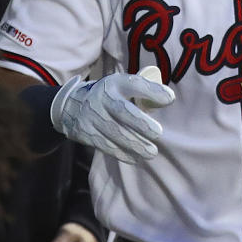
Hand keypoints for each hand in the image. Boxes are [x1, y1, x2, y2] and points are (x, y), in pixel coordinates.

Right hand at [50, 66, 173, 162]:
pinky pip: (105, 145)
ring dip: (135, 144)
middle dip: (141, 123)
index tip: (170, 98)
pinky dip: (122, 153)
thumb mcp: (122, 86)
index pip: (134, 84)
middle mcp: (102, 98)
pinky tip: (136, 158)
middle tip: (158, 133)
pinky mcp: (85, 133)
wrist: (71, 106)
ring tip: (151, 152)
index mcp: (115, 83)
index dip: (152, 90)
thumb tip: (167, 100)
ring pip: (114, 132)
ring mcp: (92, 116)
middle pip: (122, 111)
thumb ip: (143, 91)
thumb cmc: (110, 96)